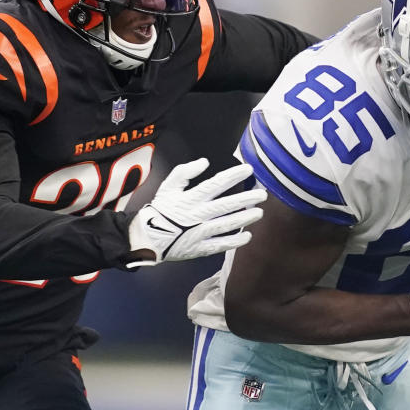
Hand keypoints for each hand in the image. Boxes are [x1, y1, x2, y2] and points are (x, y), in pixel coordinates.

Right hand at [126, 158, 263, 267]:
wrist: (147, 238)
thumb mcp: (168, 186)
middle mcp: (197, 215)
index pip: (216, 184)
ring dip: (245, 218)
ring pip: (227, 224)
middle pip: (226, 205)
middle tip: (262, 195)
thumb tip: (204, 162)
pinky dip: (234, 241)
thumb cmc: (160, 210)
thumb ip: (184, 172)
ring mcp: (199, 233)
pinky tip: (247, 236)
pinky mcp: (199, 248)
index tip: (249, 170)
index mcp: (190, 198)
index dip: (234, 176)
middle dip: (246, 199)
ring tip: (259, 213)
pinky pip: (220, 245)